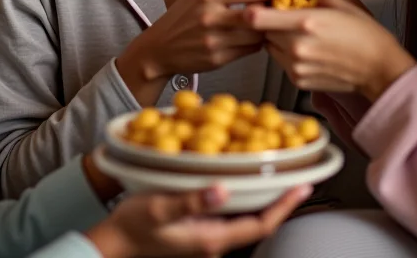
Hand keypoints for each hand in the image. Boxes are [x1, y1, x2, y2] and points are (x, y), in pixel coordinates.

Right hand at [86, 184, 310, 257]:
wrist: (112, 244)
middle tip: (297, 174)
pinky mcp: (199, 229)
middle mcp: (215, 241)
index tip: (303, 187)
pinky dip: (242, 195)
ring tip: (275, 172)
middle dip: (280, 199)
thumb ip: (193, 201)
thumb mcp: (160, 208)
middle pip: (258, 221)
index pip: (260, 225)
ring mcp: (208, 237)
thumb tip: (224, 189)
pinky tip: (240, 178)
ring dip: (262, 196)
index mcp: (212, 239)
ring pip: (245, 217)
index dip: (284, 206)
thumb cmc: (133, 227)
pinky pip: (229, 214)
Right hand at [117, 0, 303, 104]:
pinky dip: (259, 42)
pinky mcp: (219, 59)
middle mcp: (211, 17)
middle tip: (300, 5)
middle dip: (280, 9)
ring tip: (281, 20)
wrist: (159, 50)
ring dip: (270, 27)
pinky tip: (262, 36)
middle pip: (256, 13)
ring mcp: (215, 41)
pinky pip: (249, 49)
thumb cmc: (180, 18)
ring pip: (256, 34)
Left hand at [245, 4, 415, 100]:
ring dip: (277, 37)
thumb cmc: (363, 32)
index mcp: (305, 22)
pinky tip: (307, 47)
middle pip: (261, 30)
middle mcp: (296, 47)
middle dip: (268, 21)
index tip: (263, 0)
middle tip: (284, 14)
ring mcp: (296, 67)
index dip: (255, 6)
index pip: (256, 16)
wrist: (379, 68)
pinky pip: (281, 62)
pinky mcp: (298, 81)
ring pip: (269, 46)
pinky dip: (287, 53)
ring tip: (298, 31)